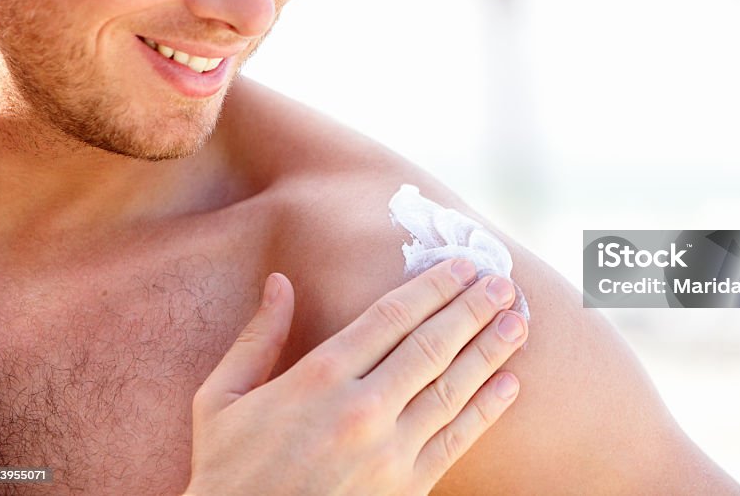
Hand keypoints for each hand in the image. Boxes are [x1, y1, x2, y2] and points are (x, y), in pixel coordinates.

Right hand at [184, 258, 527, 495]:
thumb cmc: (228, 471)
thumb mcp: (221, 398)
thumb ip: (256, 337)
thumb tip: (279, 282)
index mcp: (318, 377)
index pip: (391, 317)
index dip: (432, 287)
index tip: (462, 266)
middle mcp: (360, 408)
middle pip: (430, 345)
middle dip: (472, 309)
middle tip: (503, 283)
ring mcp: (387, 451)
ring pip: (451, 388)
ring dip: (490, 351)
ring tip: (518, 322)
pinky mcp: (405, 488)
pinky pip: (455, 440)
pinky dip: (486, 410)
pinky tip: (509, 385)